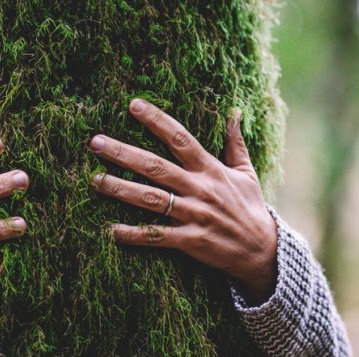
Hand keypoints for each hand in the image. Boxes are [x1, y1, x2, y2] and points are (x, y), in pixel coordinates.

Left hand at [88, 99, 277, 303]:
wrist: (262, 250)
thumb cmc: (250, 208)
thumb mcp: (246, 173)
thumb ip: (235, 143)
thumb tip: (234, 112)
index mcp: (211, 169)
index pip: (180, 138)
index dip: (157, 120)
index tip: (133, 105)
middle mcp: (200, 189)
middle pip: (156, 167)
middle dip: (124, 153)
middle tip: (96, 142)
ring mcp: (194, 215)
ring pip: (152, 199)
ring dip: (121, 189)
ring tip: (96, 180)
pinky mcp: (191, 241)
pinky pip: (158, 236)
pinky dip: (135, 234)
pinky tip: (112, 230)